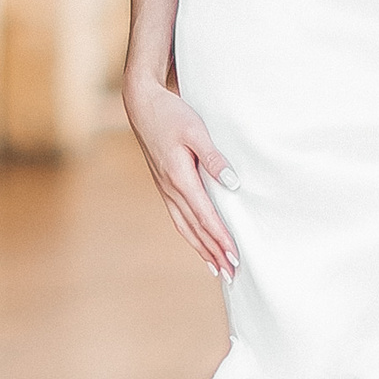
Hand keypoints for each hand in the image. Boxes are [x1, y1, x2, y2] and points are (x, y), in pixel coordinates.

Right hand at [123, 71, 236, 279]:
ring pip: (185, 227)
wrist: (142, 105)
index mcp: (180, 178)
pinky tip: (198, 241)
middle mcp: (171, 189)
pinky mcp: (164, 185)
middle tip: (231, 274)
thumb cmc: (171, 115)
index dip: (221, 238)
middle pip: (195, 229)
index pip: (205, 216)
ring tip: (216, 268)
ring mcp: (165, 189)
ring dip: (201, 248)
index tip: (235, 256)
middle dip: (214, 252)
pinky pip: (178, 217)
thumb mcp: (196, 131)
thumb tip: (233, 183)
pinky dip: (190, 234)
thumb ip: (214, 158)